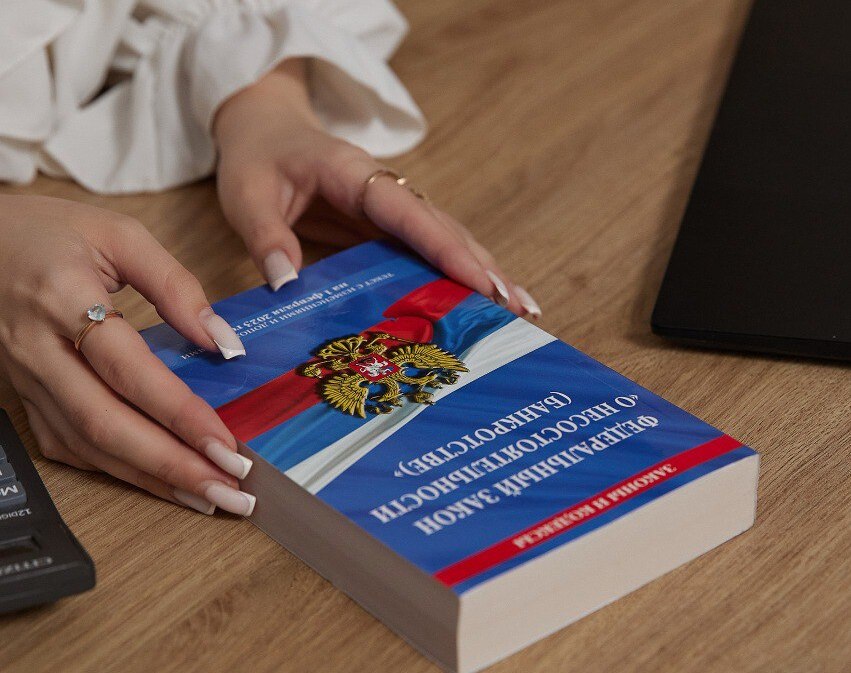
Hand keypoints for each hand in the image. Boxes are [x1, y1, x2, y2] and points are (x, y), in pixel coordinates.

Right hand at [0, 195, 255, 514]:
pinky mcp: (26, 398)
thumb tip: (223, 343)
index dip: (178, 412)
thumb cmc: (50, 234)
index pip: (127, 369)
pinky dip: (118, 471)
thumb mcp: (120, 236)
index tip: (226, 443)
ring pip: (88, 446)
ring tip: (208, 495)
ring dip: (151, 479)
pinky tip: (160, 483)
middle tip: (229, 490)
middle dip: (172, 465)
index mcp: (62, 298)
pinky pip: (70, 447)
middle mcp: (38, 349)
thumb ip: (176, 286)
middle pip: (106, 423)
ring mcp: (26, 380)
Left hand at [213, 60, 541, 317]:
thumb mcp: (246, 193)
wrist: (265, 130)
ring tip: (522, 315)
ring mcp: (390, 213)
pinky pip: (426, 255)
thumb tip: (287, 285)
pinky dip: (456, 280)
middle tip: (523, 310)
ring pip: (447, 243)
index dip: (448, 250)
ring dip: (483, 277)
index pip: (410, 214)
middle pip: (446, 230)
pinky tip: (478, 308)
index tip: (483, 283)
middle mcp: (385, 193)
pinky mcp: (387, 231)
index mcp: (355, 176)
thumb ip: (265, 236)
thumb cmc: (258, 157)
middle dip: (485, 269)